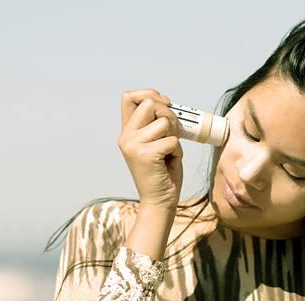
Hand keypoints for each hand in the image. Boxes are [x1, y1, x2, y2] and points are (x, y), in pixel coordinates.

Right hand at [118, 88, 183, 209]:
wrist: (159, 201)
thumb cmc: (163, 172)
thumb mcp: (157, 142)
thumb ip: (156, 124)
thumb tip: (167, 104)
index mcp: (127, 132)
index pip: (129, 97)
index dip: (150, 94)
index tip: (165, 105)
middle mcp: (126, 136)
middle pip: (151, 103)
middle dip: (170, 115)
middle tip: (173, 134)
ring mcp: (133, 145)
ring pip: (165, 122)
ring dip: (175, 137)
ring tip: (169, 153)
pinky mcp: (146, 154)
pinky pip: (173, 141)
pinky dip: (178, 152)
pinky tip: (169, 163)